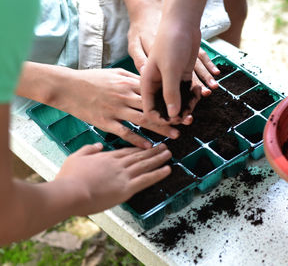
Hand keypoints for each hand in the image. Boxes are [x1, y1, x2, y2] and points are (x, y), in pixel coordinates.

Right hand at [56, 143, 171, 214]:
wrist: (71, 192)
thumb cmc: (69, 178)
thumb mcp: (75, 158)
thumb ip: (88, 150)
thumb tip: (98, 145)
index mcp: (106, 157)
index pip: (126, 150)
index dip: (138, 148)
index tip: (147, 145)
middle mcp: (118, 164)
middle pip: (139, 155)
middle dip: (152, 150)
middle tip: (163, 146)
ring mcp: (124, 175)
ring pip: (145, 164)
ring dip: (158, 158)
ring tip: (168, 154)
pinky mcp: (127, 188)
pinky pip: (146, 179)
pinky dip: (158, 174)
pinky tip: (167, 170)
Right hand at [63, 68, 181, 146]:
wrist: (67, 87)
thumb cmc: (92, 79)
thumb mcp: (115, 73)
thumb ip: (133, 78)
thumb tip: (150, 81)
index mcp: (128, 83)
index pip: (154, 92)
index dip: (169, 99)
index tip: (182, 105)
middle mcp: (124, 96)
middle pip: (152, 107)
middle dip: (170, 115)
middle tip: (185, 123)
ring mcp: (115, 110)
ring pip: (142, 120)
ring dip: (160, 129)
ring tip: (174, 136)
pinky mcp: (105, 122)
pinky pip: (124, 133)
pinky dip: (137, 140)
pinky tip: (149, 146)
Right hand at [141, 0, 206, 122]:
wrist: (183, 23)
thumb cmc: (171, 43)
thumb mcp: (170, 70)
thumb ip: (171, 93)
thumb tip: (173, 115)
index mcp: (147, 82)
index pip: (149, 108)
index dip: (161, 118)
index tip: (174, 123)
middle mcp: (158, 83)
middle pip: (165, 106)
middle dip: (177, 114)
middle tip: (189, 119)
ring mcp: (171, 80)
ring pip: (179, 100)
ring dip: (188, 104)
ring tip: (198, 101)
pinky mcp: (183, 75)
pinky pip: (188, 91)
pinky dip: (194, 93)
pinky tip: (201, 90)